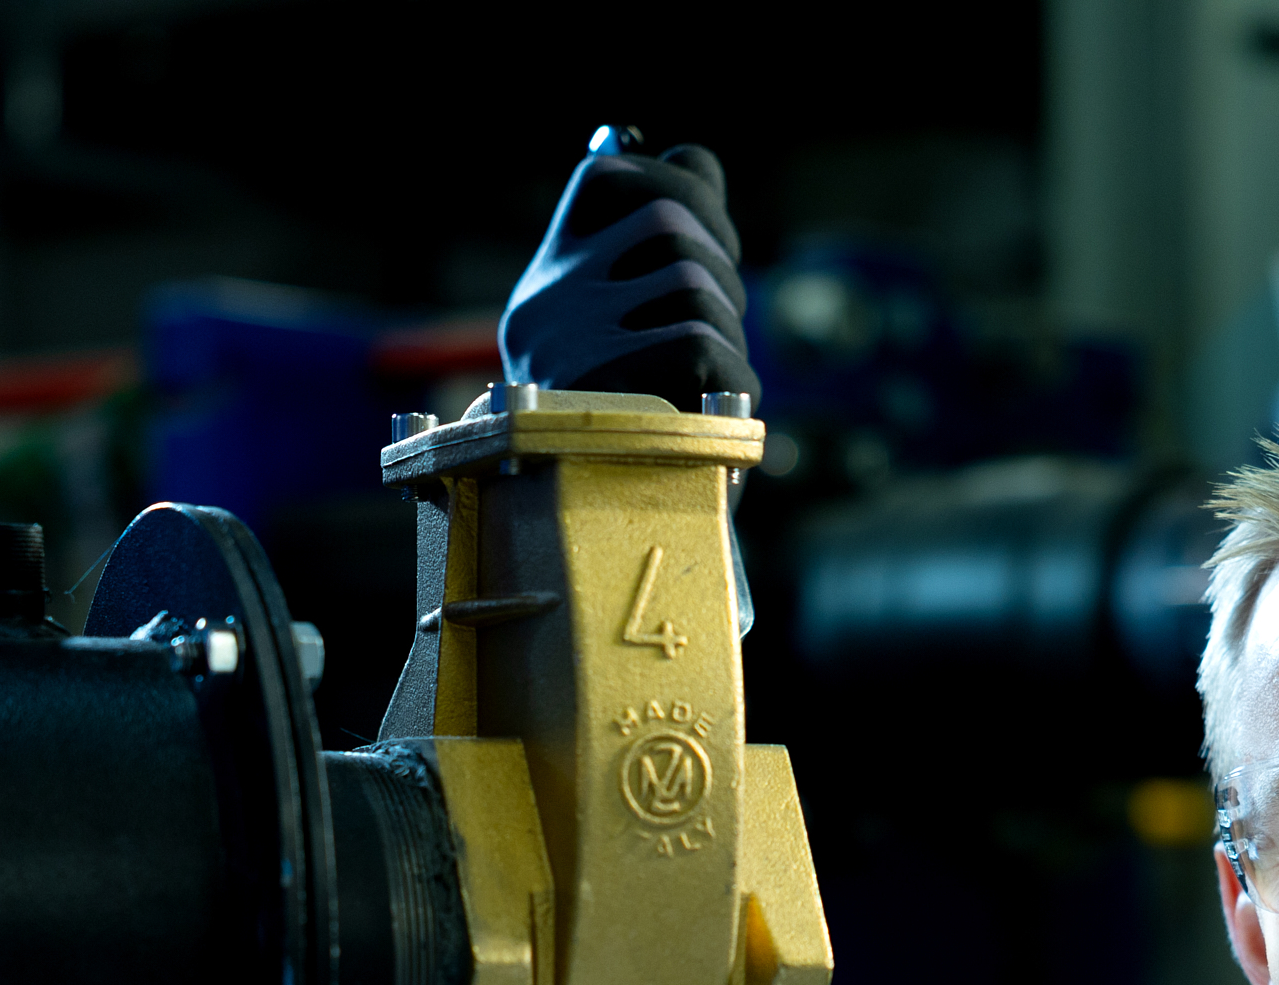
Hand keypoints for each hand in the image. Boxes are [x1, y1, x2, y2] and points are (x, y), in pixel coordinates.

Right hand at [499, 137, 757, 410]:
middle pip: (668, 223)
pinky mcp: (596, 403)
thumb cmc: (639, 425)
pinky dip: (734, 378)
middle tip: (727, 322)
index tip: (708, 241)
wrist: (599, 536)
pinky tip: (721, 412)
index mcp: (549, 275)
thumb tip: (692, 154)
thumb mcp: (640, 324)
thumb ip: (667, 234)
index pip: (610, 173)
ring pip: (691, 286)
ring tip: (718, 379)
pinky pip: (699, 348)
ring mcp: (564, 350)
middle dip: (725, 266)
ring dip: (733, 330)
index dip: (681, 189)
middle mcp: (544, 303)